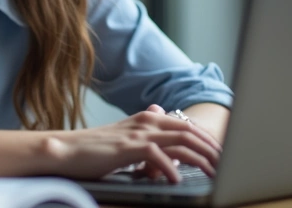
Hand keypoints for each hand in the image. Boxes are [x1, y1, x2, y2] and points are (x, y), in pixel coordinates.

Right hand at [42, 109, 221, 182]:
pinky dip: (172, 169)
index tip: (221, 155)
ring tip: (213, 174)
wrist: (66, 150)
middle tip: (225, 165)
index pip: (186, 125)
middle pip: (190, 132)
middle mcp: (146, 121)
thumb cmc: (93, 147)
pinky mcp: (128, 147)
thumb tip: (159, 110)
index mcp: (146, 118)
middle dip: (212, 149)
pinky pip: (159, 156)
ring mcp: (137, 133)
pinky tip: (177, 181)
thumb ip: (143, 124)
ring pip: (181, 142)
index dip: (207, 140)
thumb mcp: (122, 132)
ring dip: (201, 159)